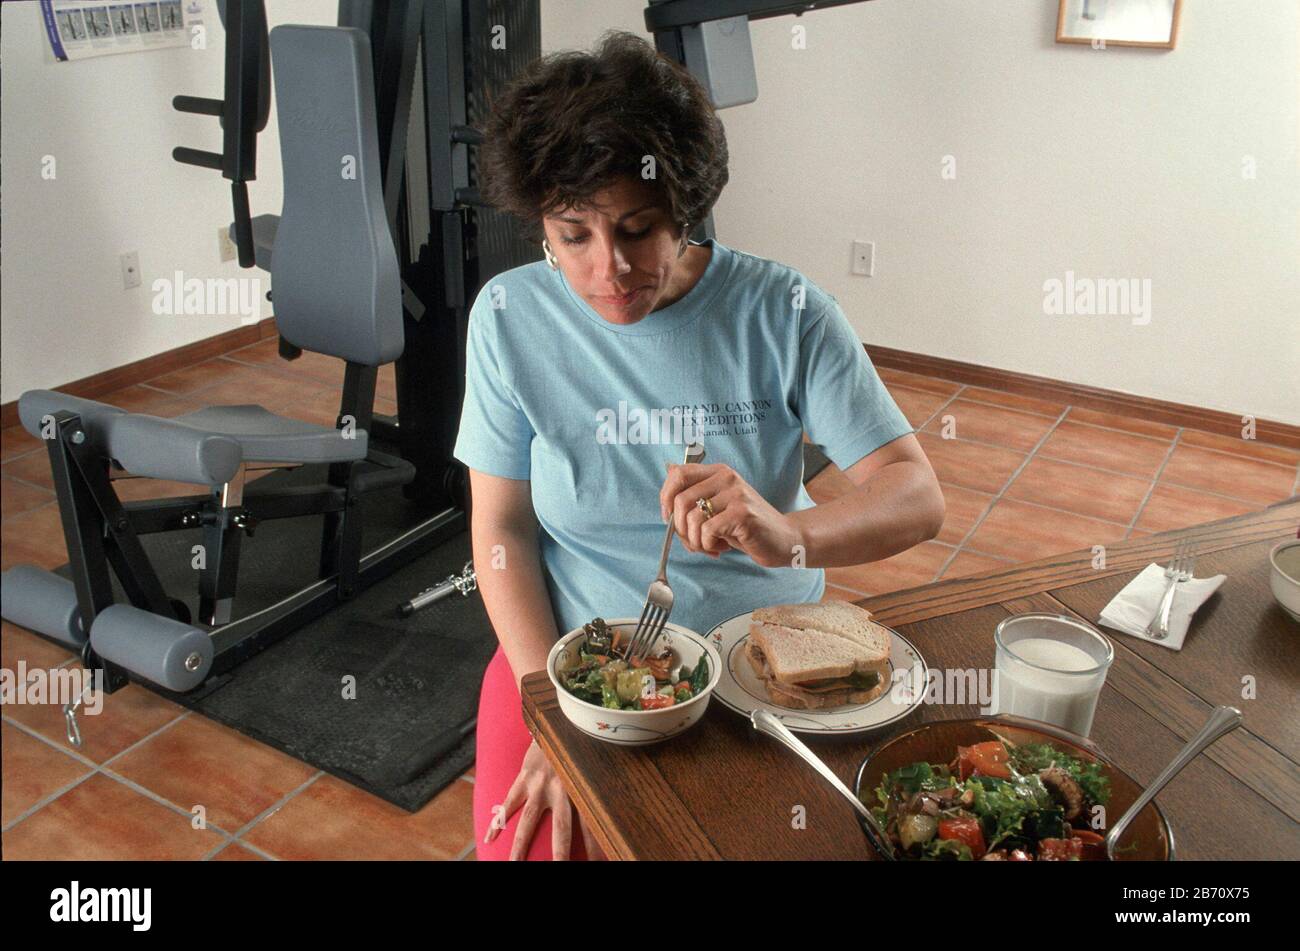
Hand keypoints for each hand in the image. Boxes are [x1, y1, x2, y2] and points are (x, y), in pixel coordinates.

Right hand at [485, 739, 603, 860]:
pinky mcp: (523, 778)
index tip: (598, 862)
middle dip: (561, 852)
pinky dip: (497, 820)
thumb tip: (611, 808)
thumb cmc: (577, 746)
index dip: (595, 845)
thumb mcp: (590, 765)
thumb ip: (594, 787)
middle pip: (561, 828)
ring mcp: (539, 785)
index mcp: (580, 788)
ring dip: (520, 845)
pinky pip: (509, 803)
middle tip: (560, 868)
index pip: (590, 823)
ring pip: (529, 822)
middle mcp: (560, 789)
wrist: (557, 719)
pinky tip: (489, 837)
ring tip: (514, 864)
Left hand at [659, 462, 803, 568]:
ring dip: (695, 541)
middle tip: (693, 541)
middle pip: (681, 500)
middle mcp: (727, 478)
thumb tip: (667, 488)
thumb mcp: (718, 508)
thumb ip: (695, 498)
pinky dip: (708, 545)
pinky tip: (721, 547)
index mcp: (718, 472)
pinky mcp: (742, 513)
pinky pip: (708, 531)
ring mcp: (736, 494)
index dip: (665, 497)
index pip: (678, 473)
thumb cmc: (746, 527)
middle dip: (680, 529)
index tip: (668, 518)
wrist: (784, 539)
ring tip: (710, 546)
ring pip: (692, 518)